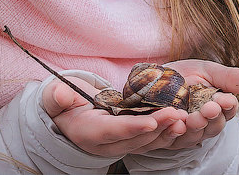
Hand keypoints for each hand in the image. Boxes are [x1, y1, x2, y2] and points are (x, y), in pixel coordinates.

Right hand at [41, 76, 190, 156]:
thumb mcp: (55, 97)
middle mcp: (106, 144)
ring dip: (166, 132)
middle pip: (134, 139)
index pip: (111, 131)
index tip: (151, 121)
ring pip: (146, 142)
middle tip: (177, 115)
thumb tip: (61, 94)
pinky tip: (182, 122)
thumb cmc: (63, 103)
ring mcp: (120, 144)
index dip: (131, 127)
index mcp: (87, 133)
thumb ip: (57, 97)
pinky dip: (166, 132)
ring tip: (184, 119)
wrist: (69, 115)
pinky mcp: (131, 140)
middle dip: (157, 128)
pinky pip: (151, 139)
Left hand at [154, 60, 238, 149]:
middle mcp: (201, 125)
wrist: (147, 77)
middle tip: (209, 108)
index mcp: (215, 109)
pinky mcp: (160, 138)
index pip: (227, 112)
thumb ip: (230, 78)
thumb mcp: (207, 71)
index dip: (227, 108)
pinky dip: (171, 132)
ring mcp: (181, 133)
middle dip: (211, 119)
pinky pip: (167, 140)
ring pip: (191, 137)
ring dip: (194, 128)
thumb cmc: (180, 76)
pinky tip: (174, 122)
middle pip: (211, 128)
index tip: (225, 100)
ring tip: (192, 117)